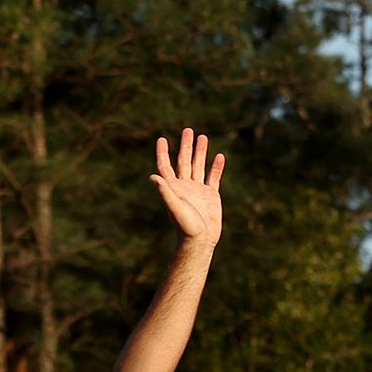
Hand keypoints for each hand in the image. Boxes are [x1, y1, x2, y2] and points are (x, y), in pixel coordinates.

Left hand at [150, 129, 223, 245]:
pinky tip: (219, 156)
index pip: (166, 166)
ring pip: (199, 166)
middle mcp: (185, 186)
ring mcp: (198, 190)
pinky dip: (216, 167)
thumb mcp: (174, 207)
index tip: (162, 139)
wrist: (200, 241)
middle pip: (184, 161)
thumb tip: (152, 177)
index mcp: (174, 188)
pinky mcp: (211, 195)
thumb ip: (165, 191)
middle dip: (186, 146)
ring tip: (203, 137)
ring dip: (200, 152)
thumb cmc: (186, 227)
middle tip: (188, 129)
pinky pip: (214, 177)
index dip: (163, 153)